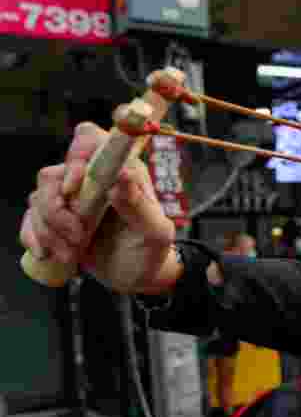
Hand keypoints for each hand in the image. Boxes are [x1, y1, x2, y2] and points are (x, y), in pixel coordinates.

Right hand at [19, 122, 177, 293]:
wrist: (136, 276)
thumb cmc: (150, 249)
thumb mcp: (155, 233)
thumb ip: (140, 206)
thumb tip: (122, 175)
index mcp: (119, 172)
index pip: (90, 140)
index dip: (76, 156)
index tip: (73, 187)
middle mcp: (91, 179)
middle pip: (52, 176)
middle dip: (57, 210)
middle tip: (78, 236)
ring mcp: (69, 198)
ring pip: (38, 200)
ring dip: (49, 231)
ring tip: (71, 254)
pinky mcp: (54, 219)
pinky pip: (30, 220)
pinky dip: (35, 238)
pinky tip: (49, 254)